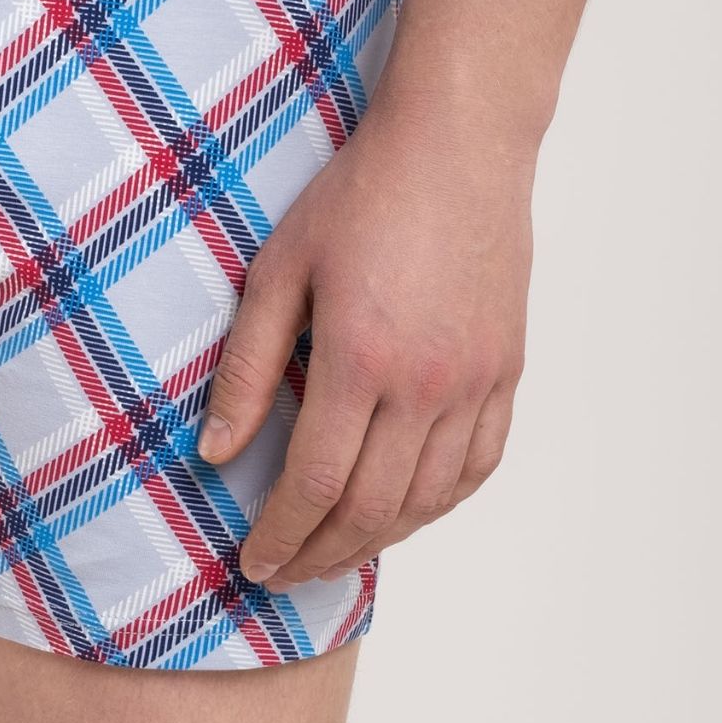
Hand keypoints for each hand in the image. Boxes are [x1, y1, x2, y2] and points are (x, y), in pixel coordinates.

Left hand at [197, 94, 531, 592]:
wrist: (457, 147)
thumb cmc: (356, 197)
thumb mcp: (277, 271)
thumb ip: (247, 368)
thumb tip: (214, 452)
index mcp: (360, 361)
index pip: (315, 485)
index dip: (280, 536)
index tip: (253, 564)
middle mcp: (427, 385)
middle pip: (372, 509)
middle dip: (320, 555)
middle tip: (283, 575)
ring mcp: (477, 382)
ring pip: (429, 499)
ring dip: (378, 541)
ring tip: (333, 553)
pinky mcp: (507, 370)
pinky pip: (479, 464)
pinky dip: (438, 504)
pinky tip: (405, 513)